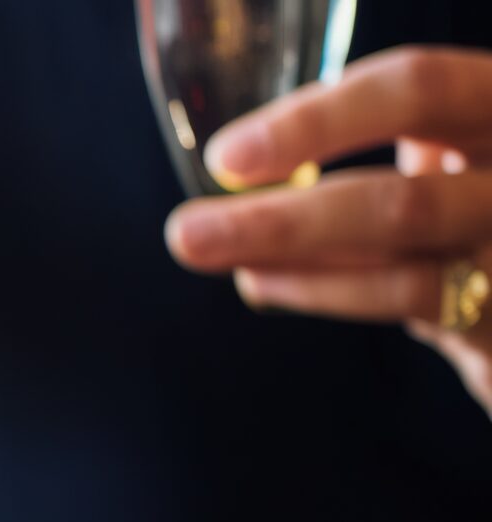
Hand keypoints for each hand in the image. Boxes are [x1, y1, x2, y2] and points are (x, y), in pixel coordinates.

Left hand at [164, 46, 491, 414]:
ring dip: (292, 262)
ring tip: (213, 257)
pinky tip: (266, 283)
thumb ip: (375, 133)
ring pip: (401, 261)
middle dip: (282, 220)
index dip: (318, 121)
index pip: (419, 89)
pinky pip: (412, 302)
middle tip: (187, 234)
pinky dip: (325, 290)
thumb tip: (243, 159)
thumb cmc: (475, 192)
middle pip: (402, 200)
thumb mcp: (444, 141)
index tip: (229, 156)